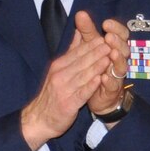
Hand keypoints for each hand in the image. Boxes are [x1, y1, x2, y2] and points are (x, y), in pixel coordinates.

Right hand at [21, 24, 112, 149]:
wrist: (40, 118)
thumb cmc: (52, 93)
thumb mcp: (58, 70)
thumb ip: (71, 52)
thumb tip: (79, 32)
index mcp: (58, 66)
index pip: (76, 52)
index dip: (91, 44)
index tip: (104, 36)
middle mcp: (60, 75)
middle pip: (81, 62)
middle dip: (96, 52)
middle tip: (110, 43)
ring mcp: (64, 90)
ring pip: (83, 76)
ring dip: (96, 67)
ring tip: (109, 58)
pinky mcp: (68, 104)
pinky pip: (81, 93)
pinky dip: (90, 86)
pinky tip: (99, 80)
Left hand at [86, 13, 130, 113]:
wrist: (96, 94)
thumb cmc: (95, 66)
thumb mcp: (89, 47)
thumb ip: (87, 32)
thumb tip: (80, 13)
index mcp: (114, 47)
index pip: (121, 34)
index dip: (116, 28)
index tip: (106, 23)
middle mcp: (119, 60)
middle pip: (124, 48)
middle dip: (117, 42)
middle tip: (109, 36)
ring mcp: (117, 75)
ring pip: (121, 66)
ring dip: (117, 59)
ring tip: (111, 53)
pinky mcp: (113, 90)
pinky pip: (114, 85)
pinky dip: (109, 81)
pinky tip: (104, 78)